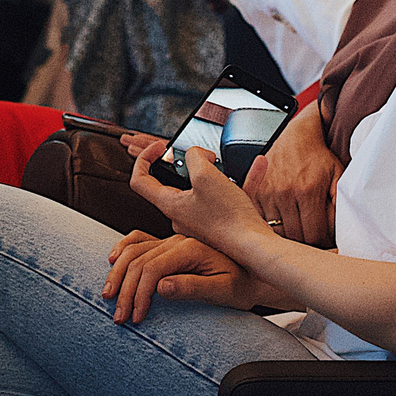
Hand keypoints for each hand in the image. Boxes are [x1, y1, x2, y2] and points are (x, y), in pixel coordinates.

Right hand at [103, 231, 257, 323]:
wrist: (252, 276)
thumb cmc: (240, 286)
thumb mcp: (223, 292)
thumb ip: (192, 288)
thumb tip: (160, 287)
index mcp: (190, 249)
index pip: (152, 269)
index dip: (140, 294)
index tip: (137, 317)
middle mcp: (177, 241)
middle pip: (138, 261)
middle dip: (125, 291)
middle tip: (119, 317)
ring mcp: (171, 241)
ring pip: (133, 250)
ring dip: (118, 273)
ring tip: (108, 297)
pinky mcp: (169, 246)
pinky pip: (139, 240)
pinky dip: (122, 249)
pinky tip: (112, 261)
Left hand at [125, 132, 276, 256]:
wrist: (254, 248)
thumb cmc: (230, 219)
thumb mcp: (207, 176)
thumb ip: (194, 157)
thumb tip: (194, 154)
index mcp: (170, 205)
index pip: (140, 180)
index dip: (144, 158)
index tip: (159, 147)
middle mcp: (180, 215)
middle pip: (173, 181)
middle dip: (188, 163)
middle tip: (204, 157)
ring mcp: (198, 221)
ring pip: (200, 188)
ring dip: (214, 172)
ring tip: (227, 165)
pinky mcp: (216, 223)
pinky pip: (221, 197)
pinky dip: (235, 182)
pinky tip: (256, 168)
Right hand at [242, 111, 339, 242]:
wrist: (297, 136)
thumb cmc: (319, 158)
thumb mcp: (338, 176)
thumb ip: (341, 202)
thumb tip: (344, 229)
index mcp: (308, 190)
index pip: (315, 235)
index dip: (324, 242)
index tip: (328, 239)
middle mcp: (285, 193)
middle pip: (296, 238)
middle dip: (308, 241)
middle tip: (316, 235)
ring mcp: (268, 193)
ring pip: (279, 233)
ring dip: (291, 236)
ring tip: (302, 228)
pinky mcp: (257, 193)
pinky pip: (264, 222)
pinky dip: (274, 228)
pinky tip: (286, 222)